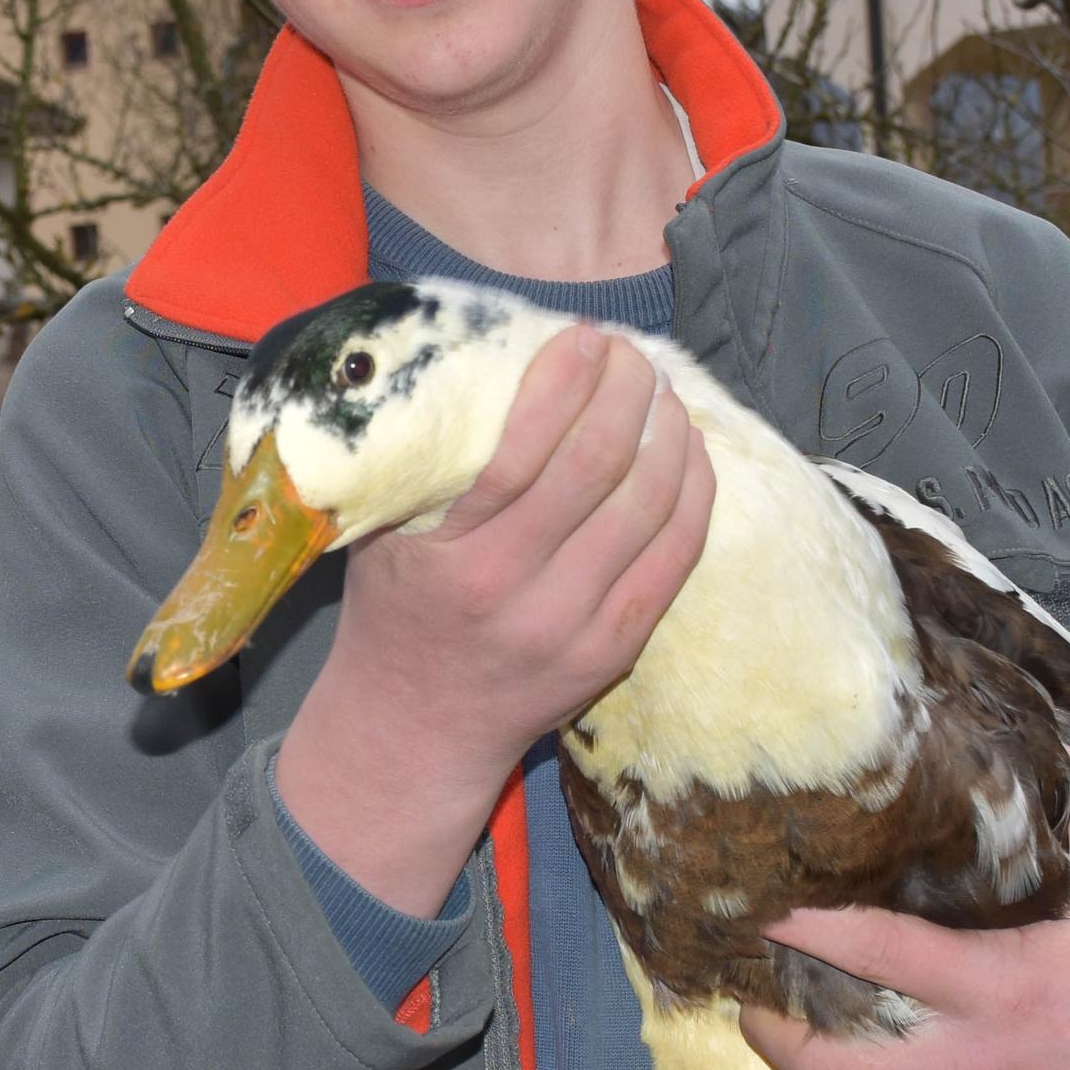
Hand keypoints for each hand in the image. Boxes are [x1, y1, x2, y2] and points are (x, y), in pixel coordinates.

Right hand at [275, 325, 716, 916]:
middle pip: (597, 472)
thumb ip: (416, 470)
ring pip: (648, 512)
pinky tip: (691, 454)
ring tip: (667, 393)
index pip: (522, 454)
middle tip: (634, 354)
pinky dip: (692, 498)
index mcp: (453, 561)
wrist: (417, 731)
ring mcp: (575, 629)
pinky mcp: (615, 651)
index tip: (583, 339)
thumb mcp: (378, 541)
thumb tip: (463, 364)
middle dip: (626, 396)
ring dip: (668, 438)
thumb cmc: (393, 616)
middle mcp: (518, 596)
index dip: (564, 385)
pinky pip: (674, 561)